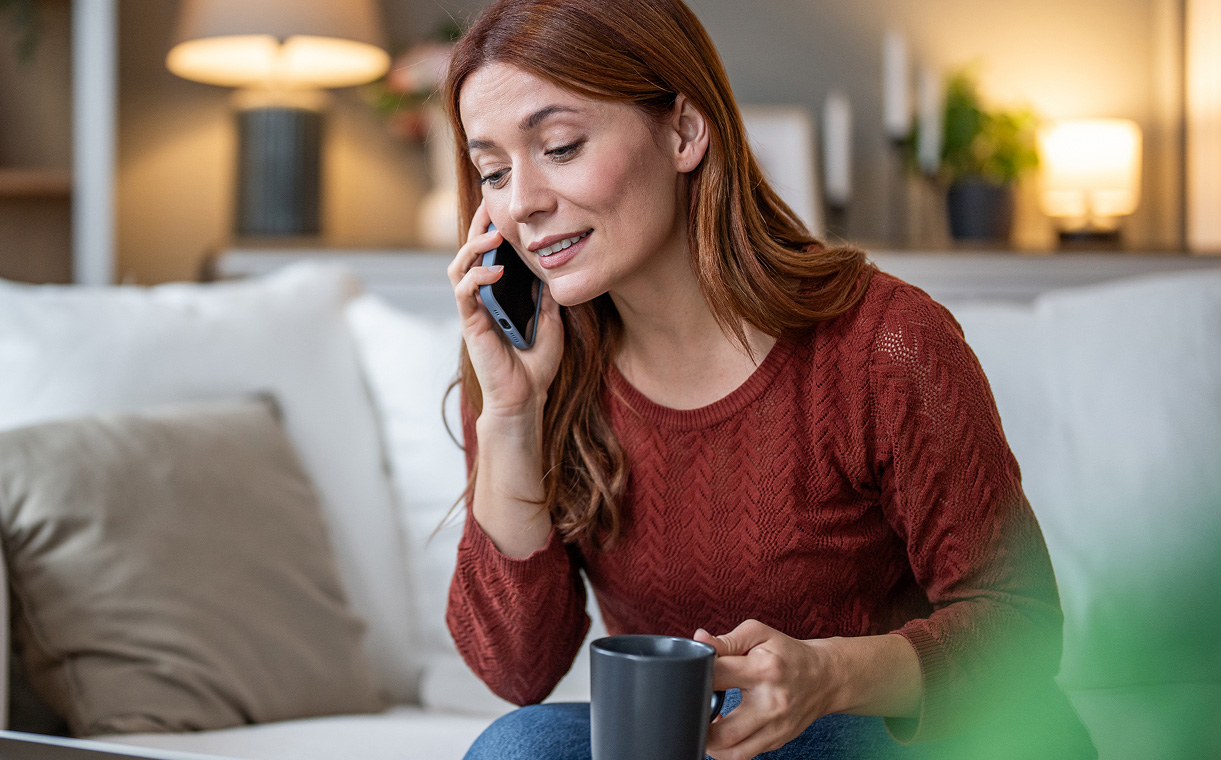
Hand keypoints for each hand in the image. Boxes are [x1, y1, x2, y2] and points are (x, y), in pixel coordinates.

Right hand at [447, 202, 563, 419]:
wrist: (526, 397)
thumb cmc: (536, 364)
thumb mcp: (551, 321)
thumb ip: (547, 295)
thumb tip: (553, 268)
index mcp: (498, 295)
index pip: (490, 254)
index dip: (492, 229)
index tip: (505, 208)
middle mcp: (481, 298)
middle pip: (469, 252)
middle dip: (478, 226)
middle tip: (492, 205)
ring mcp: (473, 310)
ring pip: (459, 267)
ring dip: (474, 247)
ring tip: (495, 234)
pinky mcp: (470, 324)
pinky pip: (465, 293)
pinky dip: (478, 277)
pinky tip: (495, 271)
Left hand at [695, 620, 840, 759]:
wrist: (825, 677)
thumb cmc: (788, 654)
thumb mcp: (759, 635)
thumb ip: (727, 640)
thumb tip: (699, 640)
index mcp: (763, 671)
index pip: (717, 677)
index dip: (697, 676)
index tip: (693, 675)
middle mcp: (770, 704)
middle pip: (723, 732)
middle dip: (699, 724)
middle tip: (692, 710)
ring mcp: (775, 728)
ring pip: (734, 752)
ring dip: (711, 744)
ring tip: (705, 726)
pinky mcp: (777, 741)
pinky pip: (745, 755)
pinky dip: (728, 748)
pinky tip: (723, 731)